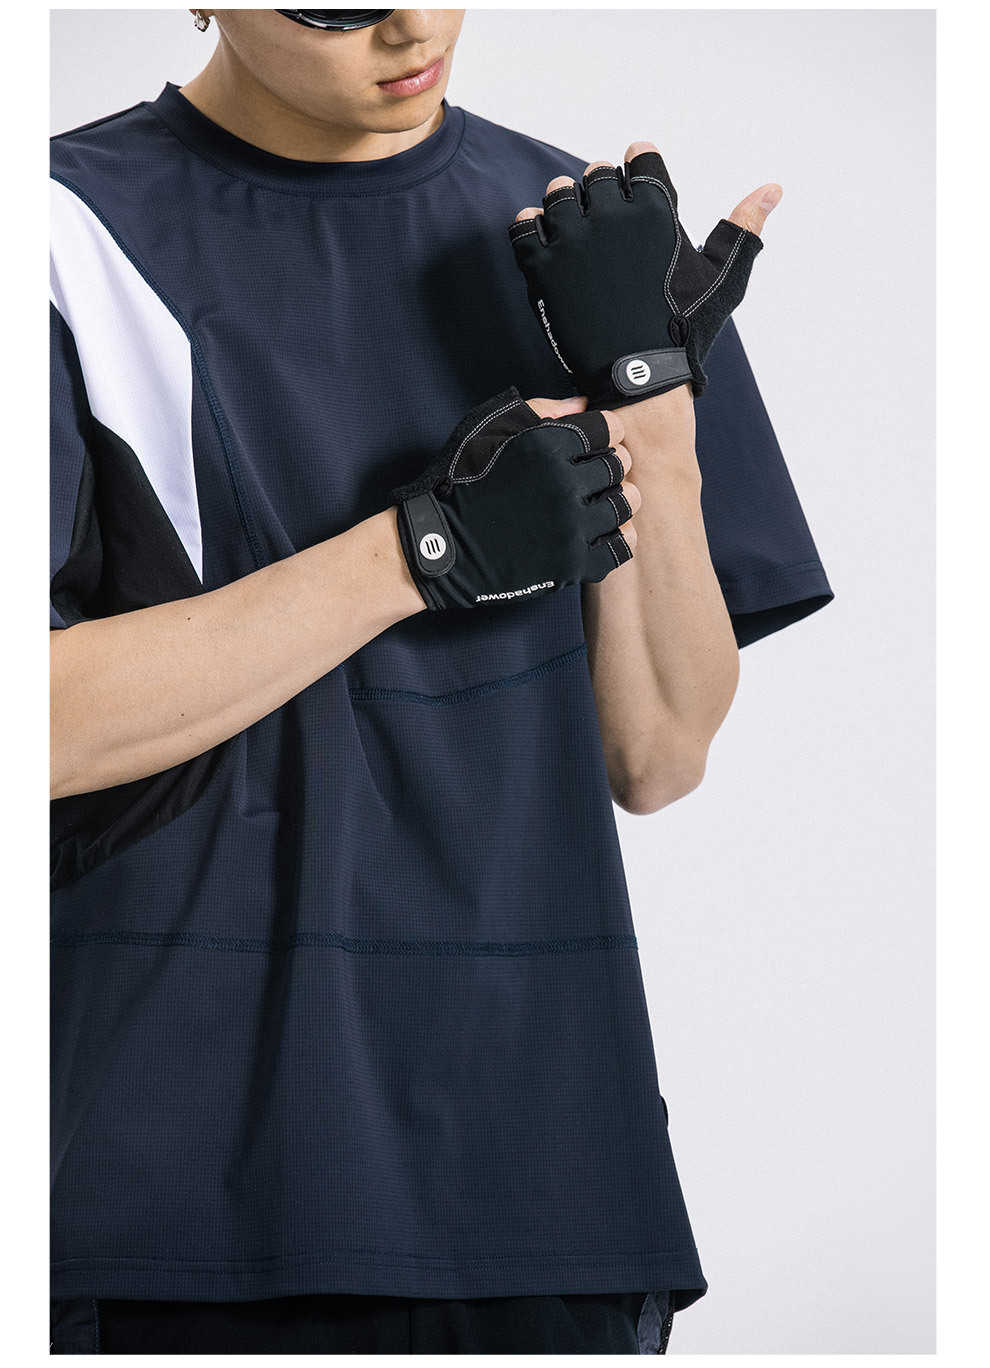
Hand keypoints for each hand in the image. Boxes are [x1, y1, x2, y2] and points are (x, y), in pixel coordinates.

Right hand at [387, 390, 638, 608]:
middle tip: (595, 474)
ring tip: (598, 503)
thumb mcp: (489, 429)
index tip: (597, 442)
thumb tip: (585, 403)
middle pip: (620, 466)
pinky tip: (601, 533)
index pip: (610, 429)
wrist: (441, 545)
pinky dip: (618, 538)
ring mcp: (570, 527)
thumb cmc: (460, 483)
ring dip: (616, 500)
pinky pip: (619, 548)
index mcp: (548, 445)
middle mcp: (564, 484)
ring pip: (624, 505)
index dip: (606, 432)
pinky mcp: (571, 564)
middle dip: (610, 466)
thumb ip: (542, 410)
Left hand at [509, 139, 781, 407]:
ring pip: (559, 194)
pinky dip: (533, 230)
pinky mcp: (542, 266)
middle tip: (608, 228)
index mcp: (656, 209)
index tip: (636, 194)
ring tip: (578, 236)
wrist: (635, 378)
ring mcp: (573, 240)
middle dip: (602, 194)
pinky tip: (549, 247)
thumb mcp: (722, 279)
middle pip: (597, 175)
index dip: (637, 172)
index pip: (639, 158)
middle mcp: (612, 215)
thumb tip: (774, 186)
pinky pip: (525, 226)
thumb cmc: (681, 330)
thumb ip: (745, 227)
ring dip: (566, 207)